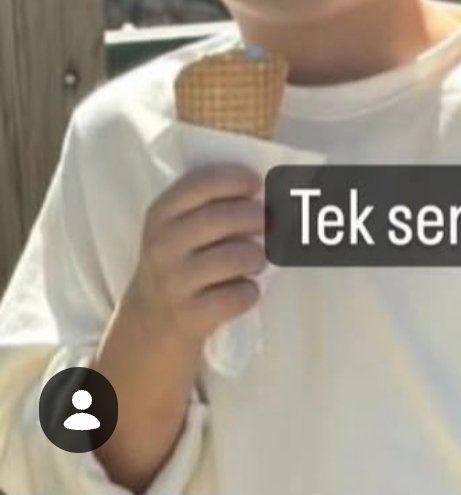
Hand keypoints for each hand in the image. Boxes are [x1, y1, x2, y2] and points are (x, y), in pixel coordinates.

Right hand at [122, 163, 265, 351]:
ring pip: (235, 257)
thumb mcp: (178, 228)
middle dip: (256, 217)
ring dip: (257, 257)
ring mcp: (174, 282)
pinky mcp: (189, 316)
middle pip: (223, 218)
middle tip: (268, 222)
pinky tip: (245, 290)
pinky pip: (236, 296)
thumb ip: (211, 204)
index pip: (200, 184)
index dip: (235, 179)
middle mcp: (163, 245)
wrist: (148, 324)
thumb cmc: (179, 262)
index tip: (257, 184)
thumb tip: (265, 189)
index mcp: (161, 214)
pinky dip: (249, 292)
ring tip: (256, 260)